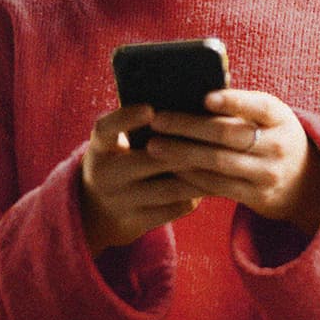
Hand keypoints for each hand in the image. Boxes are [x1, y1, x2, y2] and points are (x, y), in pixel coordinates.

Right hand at [77, 103, 204, 253]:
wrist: (96, 213)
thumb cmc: (119, 163)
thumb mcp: (115, 144)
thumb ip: (136, 126)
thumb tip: (183, 97)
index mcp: (99, 148)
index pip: (106, 129)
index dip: (126, 119)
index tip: (150, 110)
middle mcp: (105, 174)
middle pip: (149, 160)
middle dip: (185, 149)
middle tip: (216, 136)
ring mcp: (120, 201)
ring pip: (168, 188)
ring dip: (199, 175)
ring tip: (223, 161)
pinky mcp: (136, 223)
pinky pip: (173, 209)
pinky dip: (195, 196)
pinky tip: (213, 184)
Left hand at [140, 88, 319, 237]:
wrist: (304, 181)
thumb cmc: (271, 135)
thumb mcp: (268, 116)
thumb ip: (239, 105)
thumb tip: (189, 90)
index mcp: (280, 116)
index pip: (258, 105)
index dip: (233, 101)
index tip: (205, 98)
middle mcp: (278, 145)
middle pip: (229, 134)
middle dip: (188, 127)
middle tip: (158, 121)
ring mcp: (268, 173)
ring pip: (218, 162)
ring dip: (182, 154)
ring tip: (154, 146)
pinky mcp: (257, 197)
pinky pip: (218, 187)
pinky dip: (191, 176)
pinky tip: (171, 167)